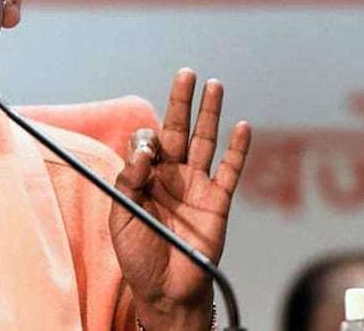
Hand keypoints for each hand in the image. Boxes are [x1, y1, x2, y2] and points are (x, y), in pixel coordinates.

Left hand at [108, 69, 250, 327]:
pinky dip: (238, 149)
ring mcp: (196, 186)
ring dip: (209, 113)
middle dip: (180, 101)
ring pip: (205, 142)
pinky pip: (230, 171)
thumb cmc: (138, 256)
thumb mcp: (121, 216)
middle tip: (185, 73)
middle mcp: (171, 176)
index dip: (145, 143)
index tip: (146, 158)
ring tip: (213, 84)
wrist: (166, 289)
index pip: (147, 142)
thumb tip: (143, 150)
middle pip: (177, 129)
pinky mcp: (219, 202)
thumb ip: (129, 181)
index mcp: (144, 177)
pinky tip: (242, 126)